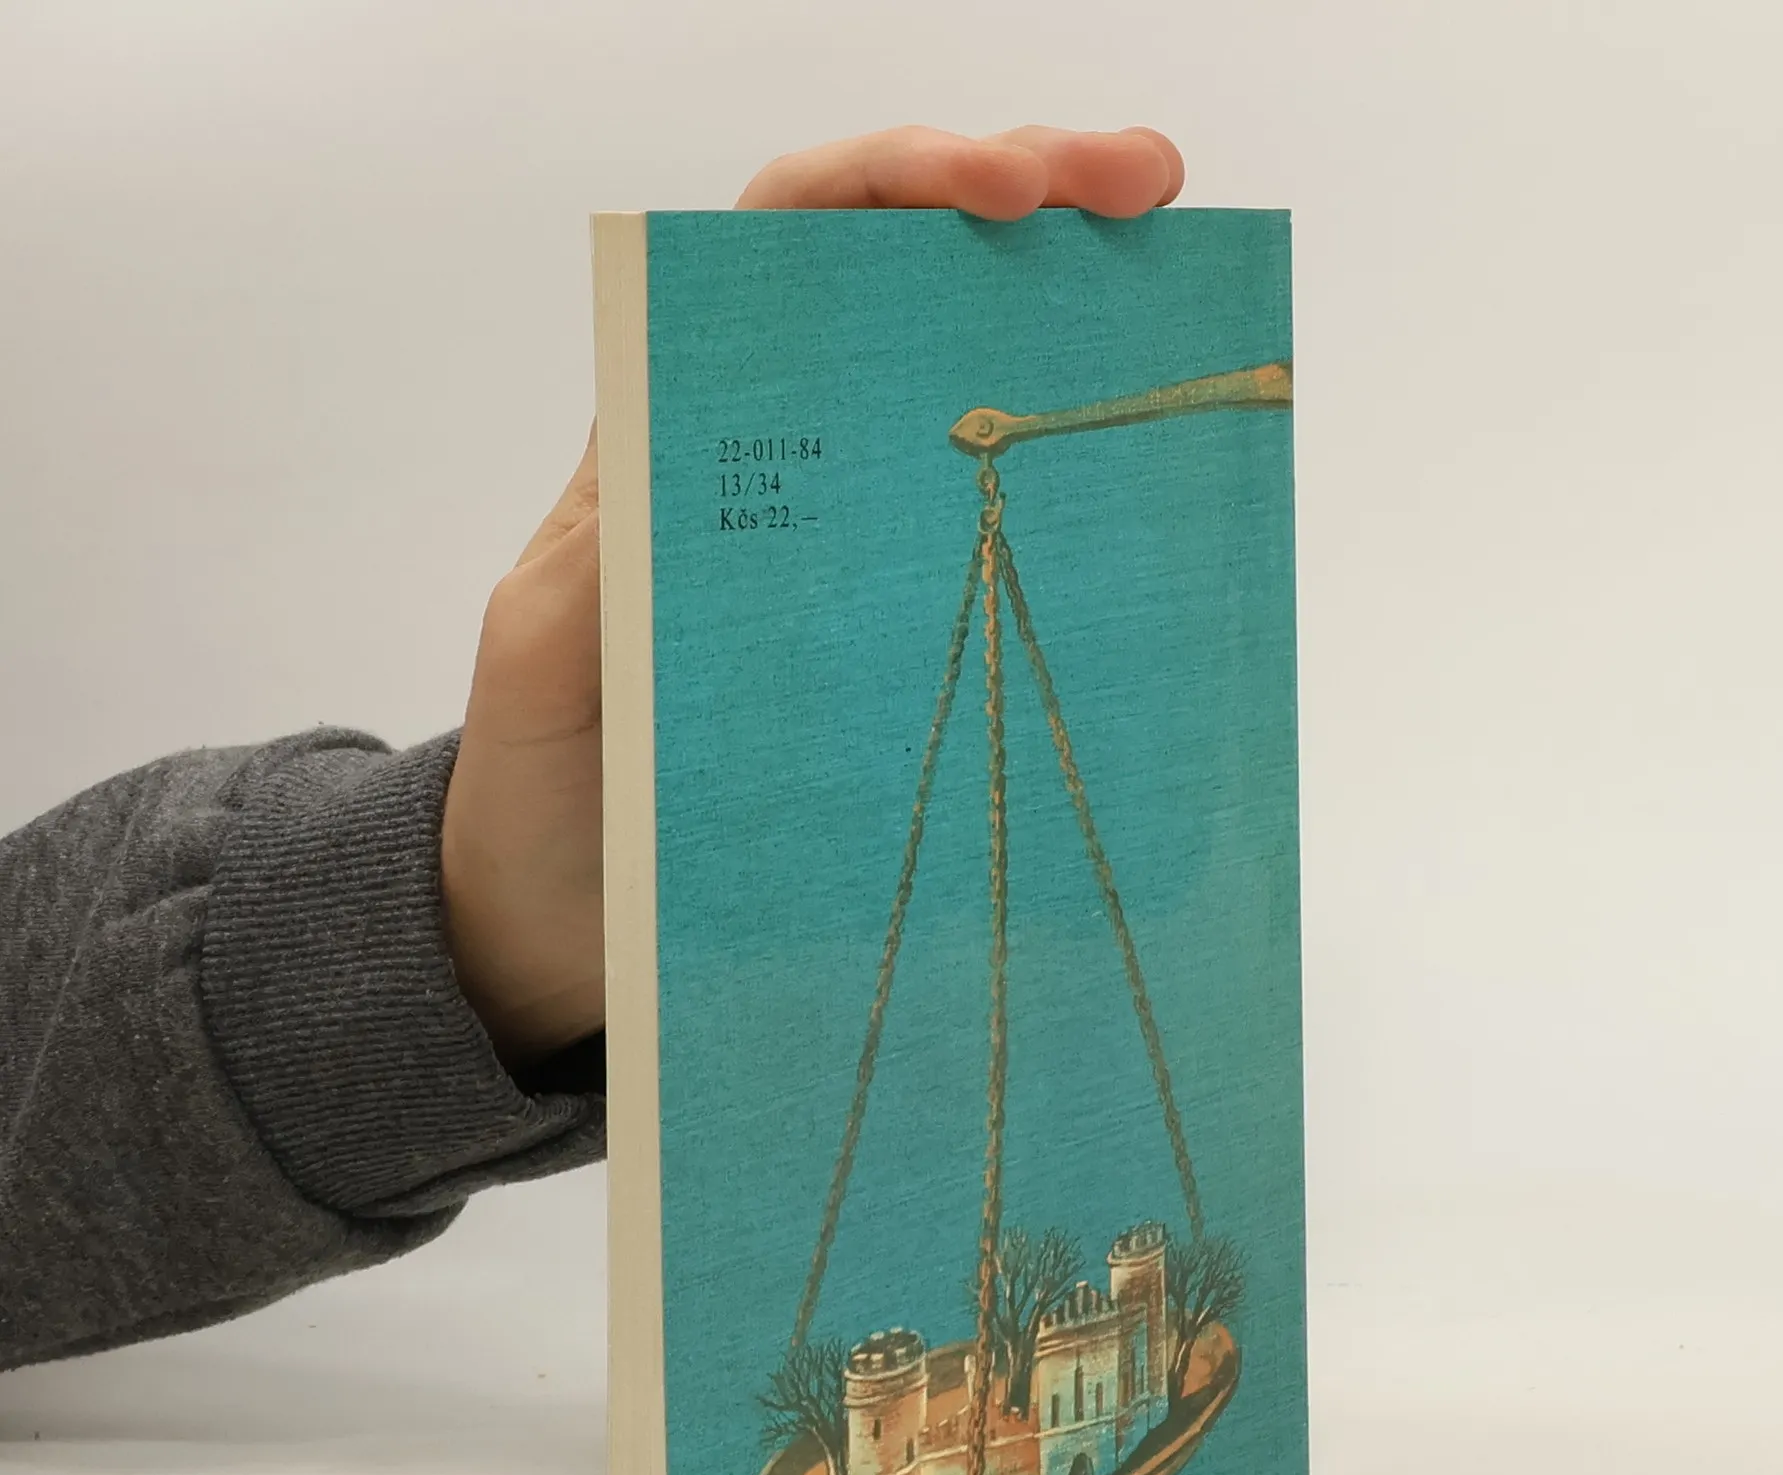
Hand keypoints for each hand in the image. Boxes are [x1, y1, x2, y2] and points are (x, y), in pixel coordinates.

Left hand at [441, 126, 1185, 1070]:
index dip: (891, 182)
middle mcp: (780, 468)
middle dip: (1028, 203)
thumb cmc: (541, 791)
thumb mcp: (544, 663)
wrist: (569, 925)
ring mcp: (852, 552)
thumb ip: (590, 571)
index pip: (786, 243)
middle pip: (905, 281)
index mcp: (682, 439)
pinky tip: (1153, 492)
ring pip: (972, 390)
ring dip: (1079, 326)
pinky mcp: (900, 640)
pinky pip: (1001, 542)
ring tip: (1184, 296)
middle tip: (1145, 189)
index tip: (1001, 186)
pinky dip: (1080, 500)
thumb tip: (681, 473)